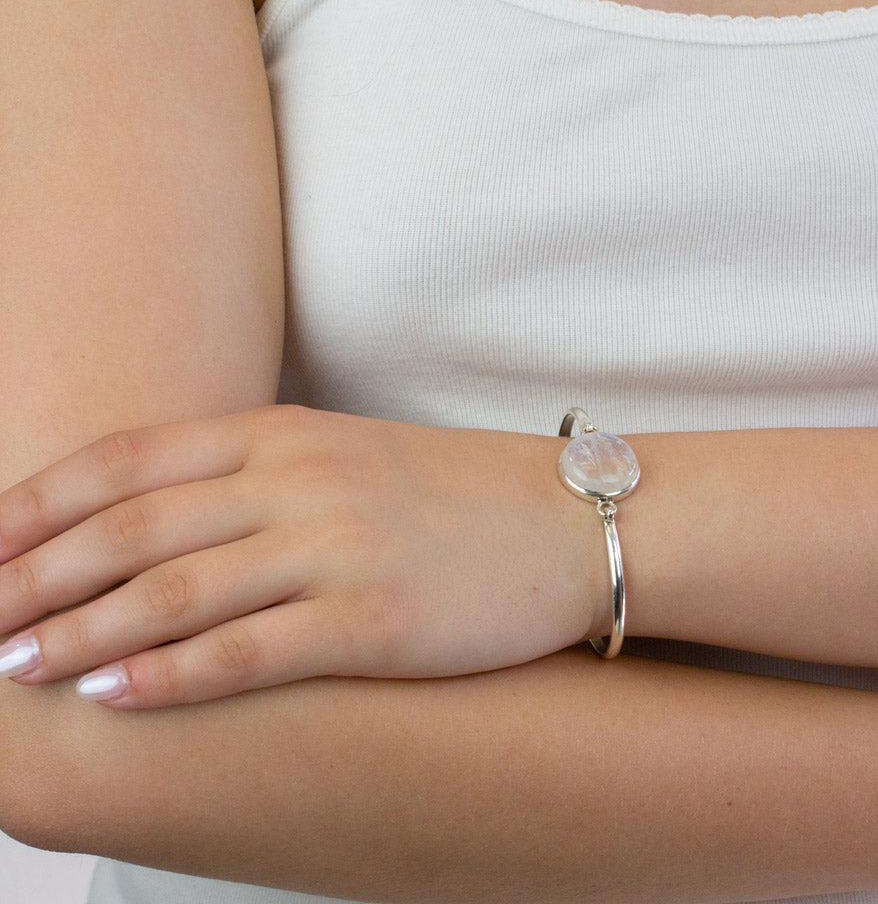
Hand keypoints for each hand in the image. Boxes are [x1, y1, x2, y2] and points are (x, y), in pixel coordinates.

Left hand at [0, 406, 604, 706]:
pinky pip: (252, 650)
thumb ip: (260, 474)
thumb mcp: (349, 455)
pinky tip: (114, 696)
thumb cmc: (456, 492)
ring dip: (80, 631)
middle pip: (133, 529)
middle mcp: (300, 482)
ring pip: (175, 592)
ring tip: (13, 664)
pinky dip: (172, 675)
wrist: (568, 519)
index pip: (131, 461)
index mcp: (287, 435)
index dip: (42, 502)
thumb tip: (167, 518)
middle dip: (33, 575)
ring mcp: (337, 548)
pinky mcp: (375, 617)